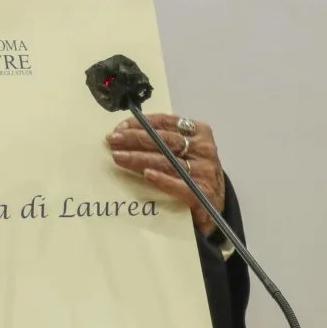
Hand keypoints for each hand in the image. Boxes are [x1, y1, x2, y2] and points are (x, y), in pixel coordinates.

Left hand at [105, 113, 225, 236]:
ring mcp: (204, 172)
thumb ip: (164, 139)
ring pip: (167, 161)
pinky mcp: (202, 194)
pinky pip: (180, 185)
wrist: (214, 205)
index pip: (167, 122)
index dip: (142, 123)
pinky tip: (147, 175)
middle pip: (164, 140)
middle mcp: (204, 149)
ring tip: (118, 157)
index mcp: (200, 132)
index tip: (120, 127)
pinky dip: (163, 179)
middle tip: (112, 140)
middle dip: (135, 139)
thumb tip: (126, 132)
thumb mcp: (185, 150)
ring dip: (139, 158)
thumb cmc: (193, 171)